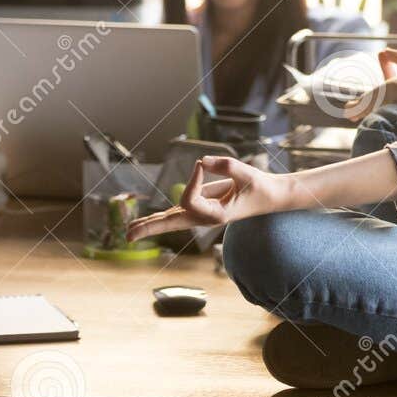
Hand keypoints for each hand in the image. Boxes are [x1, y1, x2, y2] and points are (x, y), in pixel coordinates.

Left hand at [125, 156, 288, 240]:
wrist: (269, 197)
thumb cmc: (259, 186)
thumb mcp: (247, 173)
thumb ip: (226, 165)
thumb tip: (201, 161)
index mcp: (216, 215)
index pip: (190, 198)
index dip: (192, 180)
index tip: (202, 164)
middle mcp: (205, 217)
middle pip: (171, 223)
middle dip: (149, 228)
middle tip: (127, 235)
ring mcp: (201, 213)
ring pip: (171, 220)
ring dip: (150, 224)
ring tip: (129, 233)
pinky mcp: (201, 206)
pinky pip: (177, 211)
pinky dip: (160, 217)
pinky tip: (147, 222)